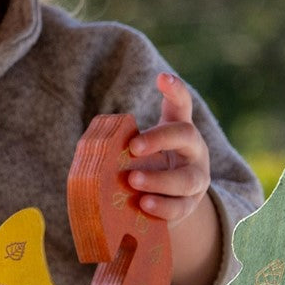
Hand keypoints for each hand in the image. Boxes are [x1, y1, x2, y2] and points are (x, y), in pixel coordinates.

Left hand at [126, 72, 221, 284]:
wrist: (165, 202)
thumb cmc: (145, 167)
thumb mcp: (136, 150)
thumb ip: (120, 142)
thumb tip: (88, 146)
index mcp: (178, 130)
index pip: (181, 105)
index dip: (174, 90)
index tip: (161, 78)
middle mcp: (193, 151)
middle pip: (186, 135)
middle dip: (159, 139)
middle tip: (133, 147)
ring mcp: (196, 178)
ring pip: (187, 178)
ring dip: (159, 180)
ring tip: (133, 179)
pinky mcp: (190, 206)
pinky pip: (181, 207)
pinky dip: (163, 207)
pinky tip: (144, 204)